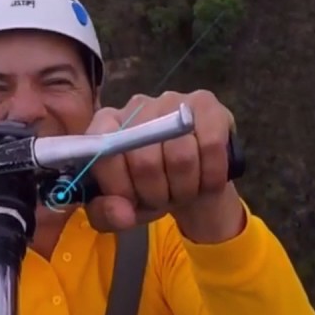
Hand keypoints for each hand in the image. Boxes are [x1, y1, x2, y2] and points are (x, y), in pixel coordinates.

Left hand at [85, 90, 245, 242]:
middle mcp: (136, 106)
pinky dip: (211, 175)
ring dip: (184, 188)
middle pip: (145, 161)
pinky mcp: (205, 102)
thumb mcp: (123, 208)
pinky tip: (207, 180)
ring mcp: (171, 100)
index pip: (103, 154)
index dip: (119, 188)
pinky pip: (211, 145)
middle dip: (156, 194)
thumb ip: (106, 214)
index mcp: (106, 125)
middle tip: (162, 199)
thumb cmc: (152, 189)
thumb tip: (122, 212)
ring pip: (181, 156)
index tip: (132, 202)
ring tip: (183, 191)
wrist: (194, 179)